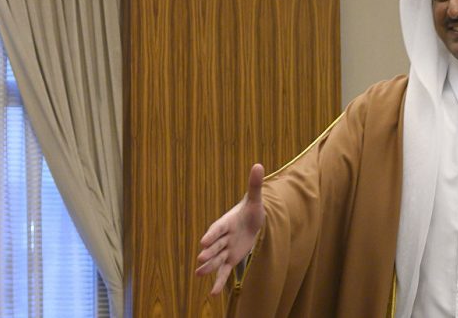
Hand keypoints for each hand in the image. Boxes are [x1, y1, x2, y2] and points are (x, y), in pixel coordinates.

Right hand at [195, 164, 265, 294]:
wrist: (251, 222)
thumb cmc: (251, 211)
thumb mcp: (255, 200)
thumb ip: (254, 185)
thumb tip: (258, 164)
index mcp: (226, 222)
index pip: (218, 228)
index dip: (212, 234)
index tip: (204, 240)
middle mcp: (223, 237)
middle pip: (215, 245)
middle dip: (209, 252)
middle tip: (201, 258)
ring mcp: (225, 249)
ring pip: (216, 259)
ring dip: (209, 266)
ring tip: (199, 273)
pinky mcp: (230, 259)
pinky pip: (223, 272)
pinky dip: (218, 281)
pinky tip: (213, 293)